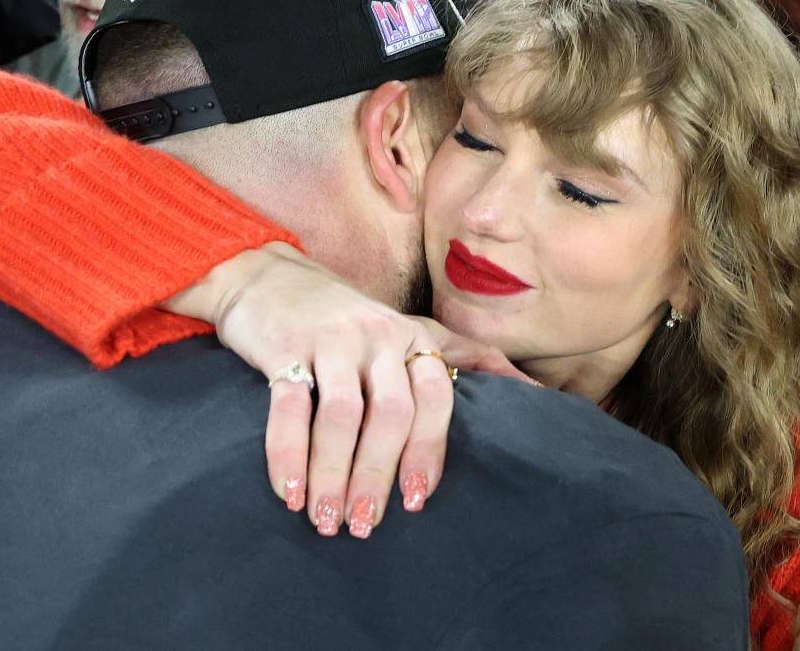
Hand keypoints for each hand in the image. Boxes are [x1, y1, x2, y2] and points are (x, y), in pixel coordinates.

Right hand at [166, 242, 518, 536]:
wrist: (265, 275)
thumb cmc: (344, 316)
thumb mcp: (409, 327)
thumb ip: (467, 355)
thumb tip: (534, 391)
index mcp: (411, 337)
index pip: (435, 398)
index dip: (429, 452)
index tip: (415, 501)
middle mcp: (377, 335)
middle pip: (392, 415)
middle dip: (380, 476)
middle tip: (364, 524)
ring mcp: (330, 339)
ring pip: (343, 416)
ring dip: (335, 474)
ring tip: (326, 519)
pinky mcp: (284, 346)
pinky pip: (289, 407)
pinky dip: (288, 455)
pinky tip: (289, 492)